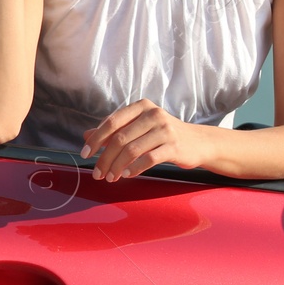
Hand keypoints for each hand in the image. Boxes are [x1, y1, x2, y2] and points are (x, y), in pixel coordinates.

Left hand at [81, 99, 205, 180]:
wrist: (198, 142)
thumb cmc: (164, 135)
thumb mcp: (139, 127)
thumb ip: (114, 130)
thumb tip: (86, 136)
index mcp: (142, 106)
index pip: (112, 122)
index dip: (96, 139)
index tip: (85, 154)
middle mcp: (154, 114)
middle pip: (120, 138)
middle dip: (104, 158)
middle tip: (97, 174)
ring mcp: (166, 130)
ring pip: (132, 150)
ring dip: (117, 167)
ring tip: (110, 178)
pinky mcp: (174, 146)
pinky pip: (148, 159)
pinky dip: (134, 169)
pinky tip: (127, 175)